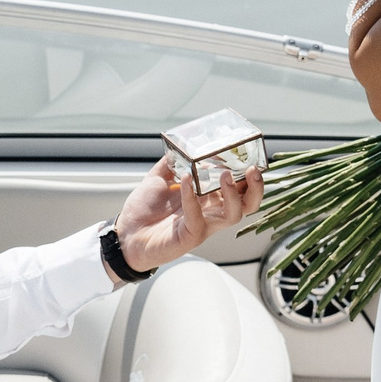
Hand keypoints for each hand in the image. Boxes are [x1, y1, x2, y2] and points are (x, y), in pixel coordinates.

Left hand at [113, 154, 265, 276]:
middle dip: (256, 188)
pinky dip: (192, 196)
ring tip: (225, 174)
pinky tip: (185, 179)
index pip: (240, 188)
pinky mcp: (189, 236)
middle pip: (247, 205)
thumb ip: (170, 164)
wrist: (125, 235)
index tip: (253, 157)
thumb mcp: (159, 180)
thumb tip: (178, 145)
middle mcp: (211, 213)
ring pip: (232, 215)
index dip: (251, 176)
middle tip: (253, 170)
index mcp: (209, 199)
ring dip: (232, 193)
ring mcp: (203, 225)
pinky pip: (197, 216)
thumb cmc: (144, 211)